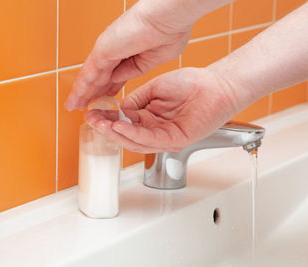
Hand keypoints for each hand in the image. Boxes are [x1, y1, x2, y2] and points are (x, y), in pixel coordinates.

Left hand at [64, 0, 199, 110]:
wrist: (169, 19)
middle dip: (93, 92)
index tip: (105, 96)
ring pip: (91, 77)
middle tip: (84, 104)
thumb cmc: (169, 31)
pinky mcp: (102, 51)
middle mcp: (117, 49)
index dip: (109, 87)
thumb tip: (119, 78)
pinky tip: (75, 99)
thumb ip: (135, 70)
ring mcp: (108, 50)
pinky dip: (80, 88)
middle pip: (101, 76)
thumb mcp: (154, 60)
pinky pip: (88, 74)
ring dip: (82, 92)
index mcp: (131, 52)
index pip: (116, 74)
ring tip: (74, 105)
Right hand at [84, 68, 240, 152]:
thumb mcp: (155, 88)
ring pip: (135, 141)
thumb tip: (120, 109)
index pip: (122, 123)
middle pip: (125, 135)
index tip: (91, 114)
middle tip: (91, 121)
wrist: (215, 85)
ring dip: (116, 134)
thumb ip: (136, 100)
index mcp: (149, 118)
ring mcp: (164, 137)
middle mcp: (155, 130)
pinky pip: (151, 140)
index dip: (106, 119)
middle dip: (106, 129)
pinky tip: (121, 127)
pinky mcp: (175, 140)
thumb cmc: (191, 84)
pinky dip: (134, 134)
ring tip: (101, 126)